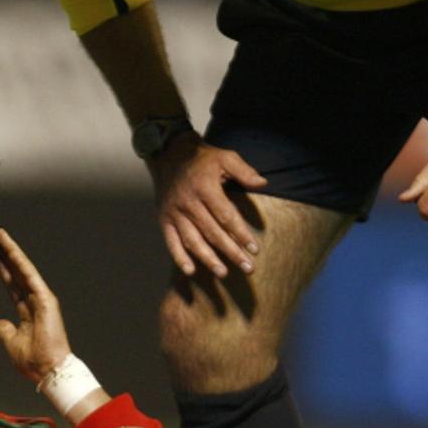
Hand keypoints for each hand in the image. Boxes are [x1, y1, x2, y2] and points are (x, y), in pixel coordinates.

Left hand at [0, 230, 73, 384]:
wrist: (48, 371)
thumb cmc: (34, 361)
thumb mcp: (12, 343)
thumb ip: (6, 331)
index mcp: (28, 311)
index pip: (12, 285)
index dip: (3, 270)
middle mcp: (36, 301)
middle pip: (18, 273)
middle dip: (6, 255)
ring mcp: (42, 299)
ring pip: (24, 270)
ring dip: (12, 252)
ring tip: (1, 236)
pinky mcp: (46, 299)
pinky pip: (30, 276)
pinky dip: (21, 262)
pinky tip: (11, 250)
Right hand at [148, 134, 267, 276]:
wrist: (168, 154)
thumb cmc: (202, 158)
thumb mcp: (225, 157)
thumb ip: (244, 171)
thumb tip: (263, 183)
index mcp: (205, 187)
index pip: (226, 216)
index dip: (241, 234)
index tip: (254, 249)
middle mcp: (188, 202)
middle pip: (212, 232)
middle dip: (231, 252)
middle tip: (248, 268)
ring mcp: (174, 212)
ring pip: (192, 240)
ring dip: (208, 259)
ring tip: (224, 273)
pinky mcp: (164, 219)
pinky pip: (171, 241)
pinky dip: (179, 258)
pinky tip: (191, 271)